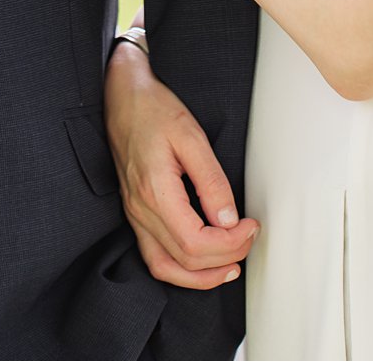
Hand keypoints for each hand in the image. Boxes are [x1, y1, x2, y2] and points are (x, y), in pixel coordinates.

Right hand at [105, 42, 259, 288]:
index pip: (197, 243)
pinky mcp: (135, 211)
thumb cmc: (153, 110)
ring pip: (167, 268)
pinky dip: (181, 268)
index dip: (232, 244)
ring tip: (231, 264)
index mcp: (154, 191)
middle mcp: (140, 209)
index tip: (251, 225)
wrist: (121, 96)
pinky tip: (202, 261)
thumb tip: (228, 220)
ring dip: (202, 275)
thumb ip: (211, 181)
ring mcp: (134, 213)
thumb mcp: (191, 137)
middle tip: (249, 235)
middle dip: (226, 256)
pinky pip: (155, 256)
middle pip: (186, 260)